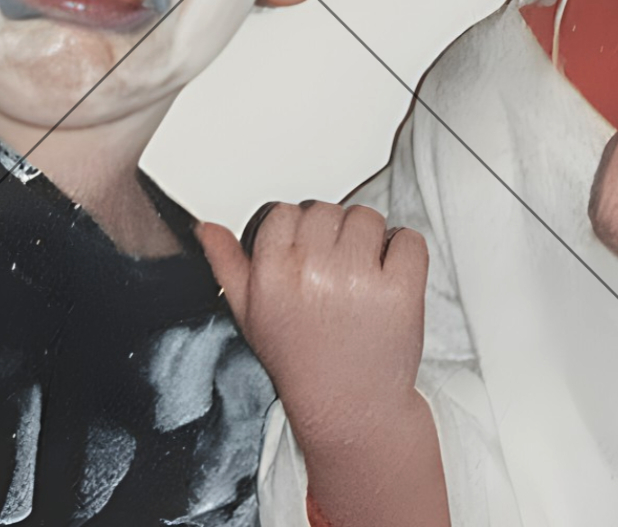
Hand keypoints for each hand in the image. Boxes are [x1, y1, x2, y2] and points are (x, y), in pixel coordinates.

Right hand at [198, 203, 427, 442]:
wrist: (348, 407)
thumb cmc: (300, 361)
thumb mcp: (249, 315)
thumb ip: (227, 265)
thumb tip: (208, 229)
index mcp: (272, 273)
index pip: (285, 212)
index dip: (297, 230)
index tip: (304, 252)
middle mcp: (313, 271)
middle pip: (326, 210)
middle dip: (332, 234)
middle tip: (333, 270)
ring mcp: (359, 279)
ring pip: (367, 217)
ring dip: (369, 240)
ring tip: (360, 277)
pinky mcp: (401, 289)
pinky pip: (409, 239)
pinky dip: (404, 251)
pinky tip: (388, 278)